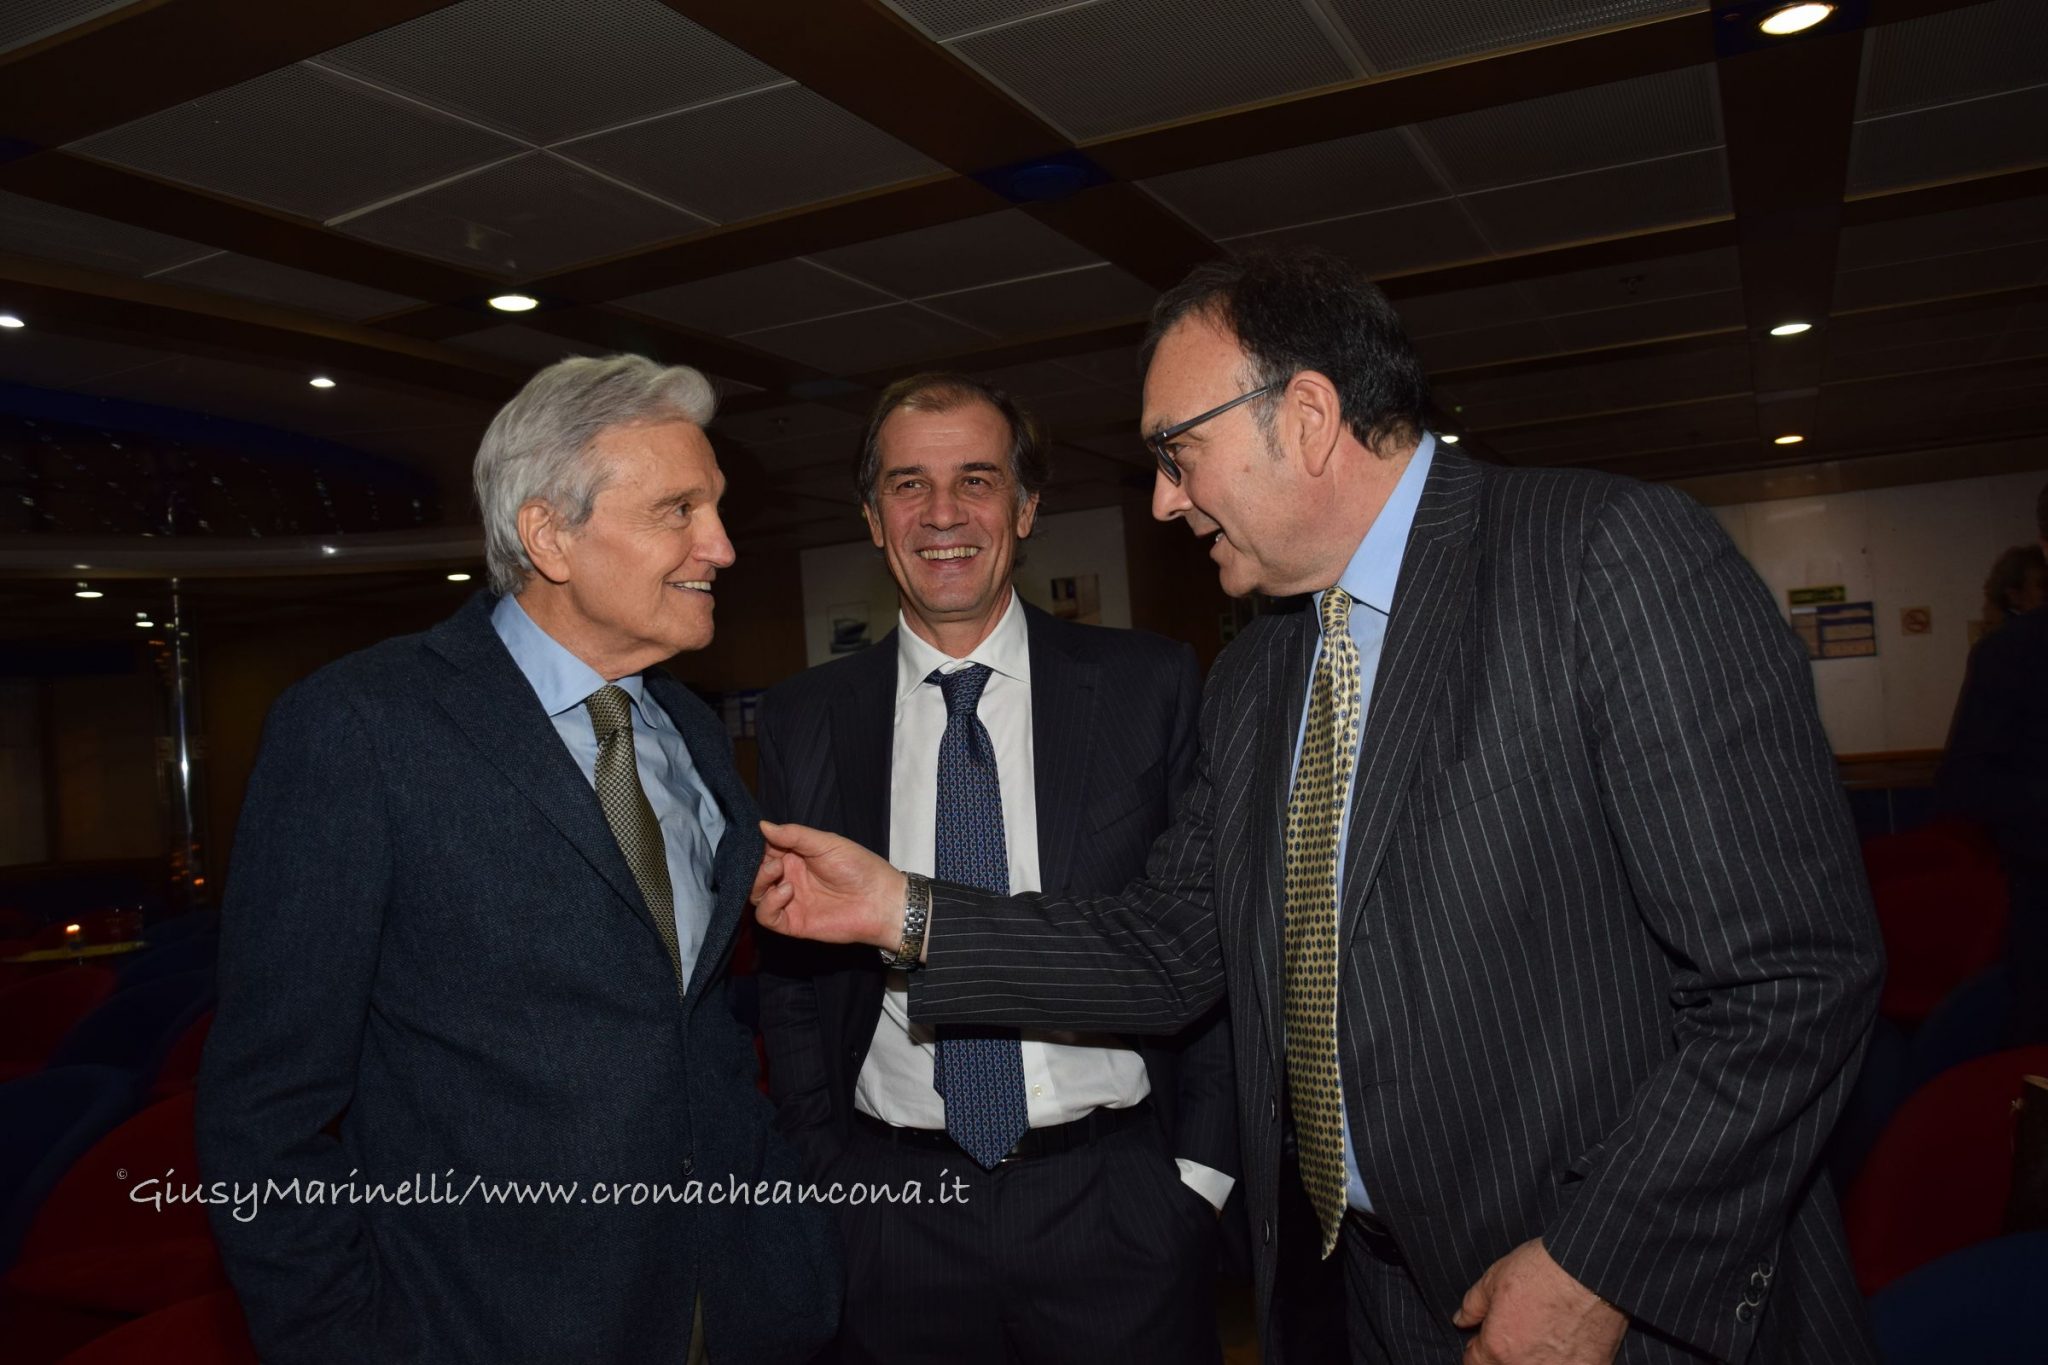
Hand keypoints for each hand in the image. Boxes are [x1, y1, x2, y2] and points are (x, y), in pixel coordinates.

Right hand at [751, 821, 908, 951]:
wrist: (879, 900)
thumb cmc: (859, 868)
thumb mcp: (826, 843)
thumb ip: (794, 835)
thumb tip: (762, 825)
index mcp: (796, 856)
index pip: (764, 849)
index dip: (757, 845)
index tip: (757, 840)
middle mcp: (789, 877)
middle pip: (755, 872)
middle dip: (756, 864)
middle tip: (773, 861)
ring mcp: (790, 901)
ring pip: (756, 894)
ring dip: (760, 881)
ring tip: (777, 872)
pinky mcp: (792, 922)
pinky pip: (766, 917)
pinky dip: (769, 904)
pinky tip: (786, 892)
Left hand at [1453, 1239, 1625, 1364]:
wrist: (1591, 1272)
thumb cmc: (1542, 1270)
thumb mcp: (1495, 1278)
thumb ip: (1474, 1305)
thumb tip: (1461, 1320)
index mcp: (1497, 1348)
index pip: (1473, 1363)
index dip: (1476, 1350)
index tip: (1485, 1340)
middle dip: (1503, 1358)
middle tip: (1517, 1336)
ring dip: (1532, 1361)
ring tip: (1542, 1340)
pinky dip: (1564, 1361)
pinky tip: (1567, 1346)